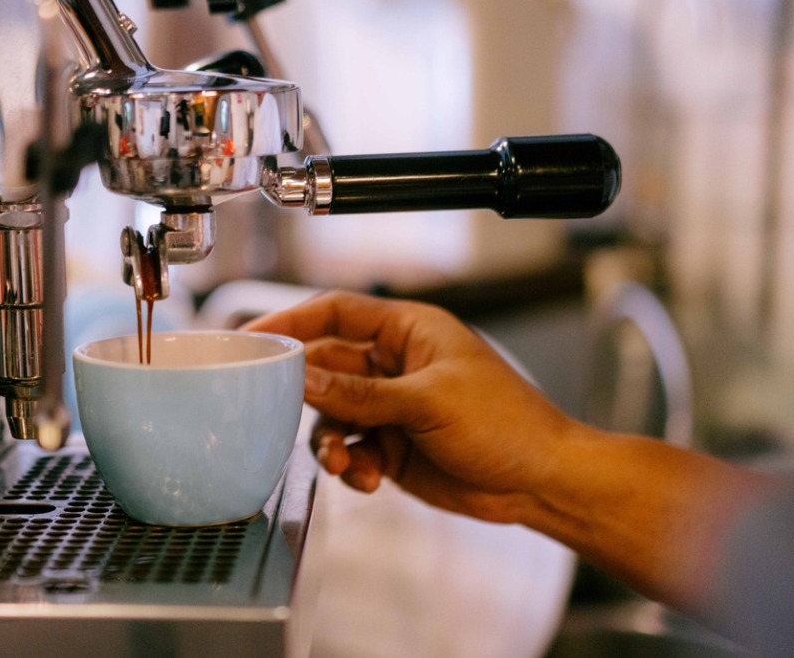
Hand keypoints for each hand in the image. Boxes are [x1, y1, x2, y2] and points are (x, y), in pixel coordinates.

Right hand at [243, 290, 580, 523]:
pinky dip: (348, 464)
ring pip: (332, 414)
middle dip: (305, 393)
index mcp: (409, 330)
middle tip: (277, 410)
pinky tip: (364, 476)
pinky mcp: (391, 445)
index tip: (253, 337)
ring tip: (341, 458)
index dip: (291, 322)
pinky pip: (349, 449)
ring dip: (329, 438)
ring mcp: (391, 406)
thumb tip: (304, 377)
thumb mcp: (428, 400)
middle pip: (325, 366)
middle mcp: (395, 364)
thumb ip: (360, 392)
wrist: (540, 480)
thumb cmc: (509, 423)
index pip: (335, 313)